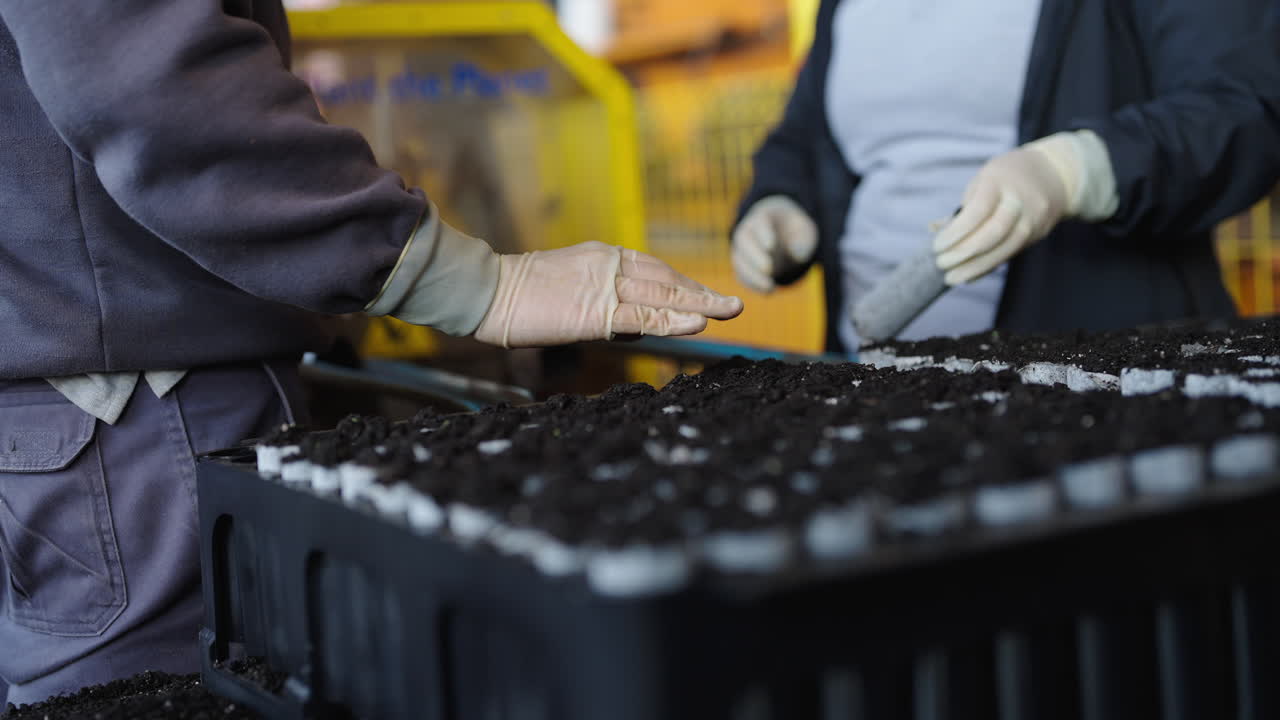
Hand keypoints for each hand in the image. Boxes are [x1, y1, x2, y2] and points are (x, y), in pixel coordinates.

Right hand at [474, 242, 743, 347]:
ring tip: (730, 310)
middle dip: (702, 292)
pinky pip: (644, 316)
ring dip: (701, 303)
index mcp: (603, 255)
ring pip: (663, 295)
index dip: (684, 285)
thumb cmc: (518, 294)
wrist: (487, 290)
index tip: (705, 297)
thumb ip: (599, 300)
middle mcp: (609, 265)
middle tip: (733, 304)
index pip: (655, 269)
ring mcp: (605, 286)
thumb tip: (626, 325)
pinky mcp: (596, 312)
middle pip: (667, 278)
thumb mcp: (567, 287)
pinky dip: (674, 319)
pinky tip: (698, 323)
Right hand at [731, 195, 817, 293]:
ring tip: (770, 287)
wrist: (782, 236)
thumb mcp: (804, 230)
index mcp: (763, 217)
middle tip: (768, 269)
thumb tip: (798, 254)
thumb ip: (803, 239)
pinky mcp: (743, 266)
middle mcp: (747, 232)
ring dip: (752, 275)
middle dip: (755, 256)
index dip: (763, 233)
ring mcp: (742, 250)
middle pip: (744, 241)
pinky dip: (752, 284)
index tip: (771, 246)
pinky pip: (742, 275)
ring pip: (739, 261)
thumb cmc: (794, 230)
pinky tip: (767, 292)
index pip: (759, 223)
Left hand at [933, 130, 1116, 285]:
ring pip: (1004, 249)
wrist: (1053, 175)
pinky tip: (968, 275)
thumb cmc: (1005, 177)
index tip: (936, 246)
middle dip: (963, 253)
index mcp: (999, 182)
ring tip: (951, 278)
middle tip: (940, 264)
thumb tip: (936, 229)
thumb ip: (963, 207)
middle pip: (993, 234)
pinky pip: (1009, 254)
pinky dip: (987, 267)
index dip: (955, 233)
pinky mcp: (1037, 235)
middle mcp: (1019, 202)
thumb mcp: (982, 180)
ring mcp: (1032, 220)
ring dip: (974, 268)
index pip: (977, 211)